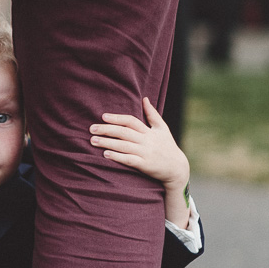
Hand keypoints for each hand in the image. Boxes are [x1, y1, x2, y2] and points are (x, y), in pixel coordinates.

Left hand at [89, 98, 190, 225]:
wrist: (177, 168)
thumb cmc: (167, 146)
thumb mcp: (162, 128)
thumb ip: (152, 114)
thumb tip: (145, 98)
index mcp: (149, 131)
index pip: (131, 121)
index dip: (117, 118)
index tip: (103, 116)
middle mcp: (146, 141)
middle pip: (124, 132)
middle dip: (107, 130)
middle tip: (91, 128)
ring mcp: (145, 153)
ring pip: (124, 146)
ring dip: (107, 143)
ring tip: (93, 140)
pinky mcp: (145, 165)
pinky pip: (129, 160)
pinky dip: (117, 157)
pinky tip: (106, 155)